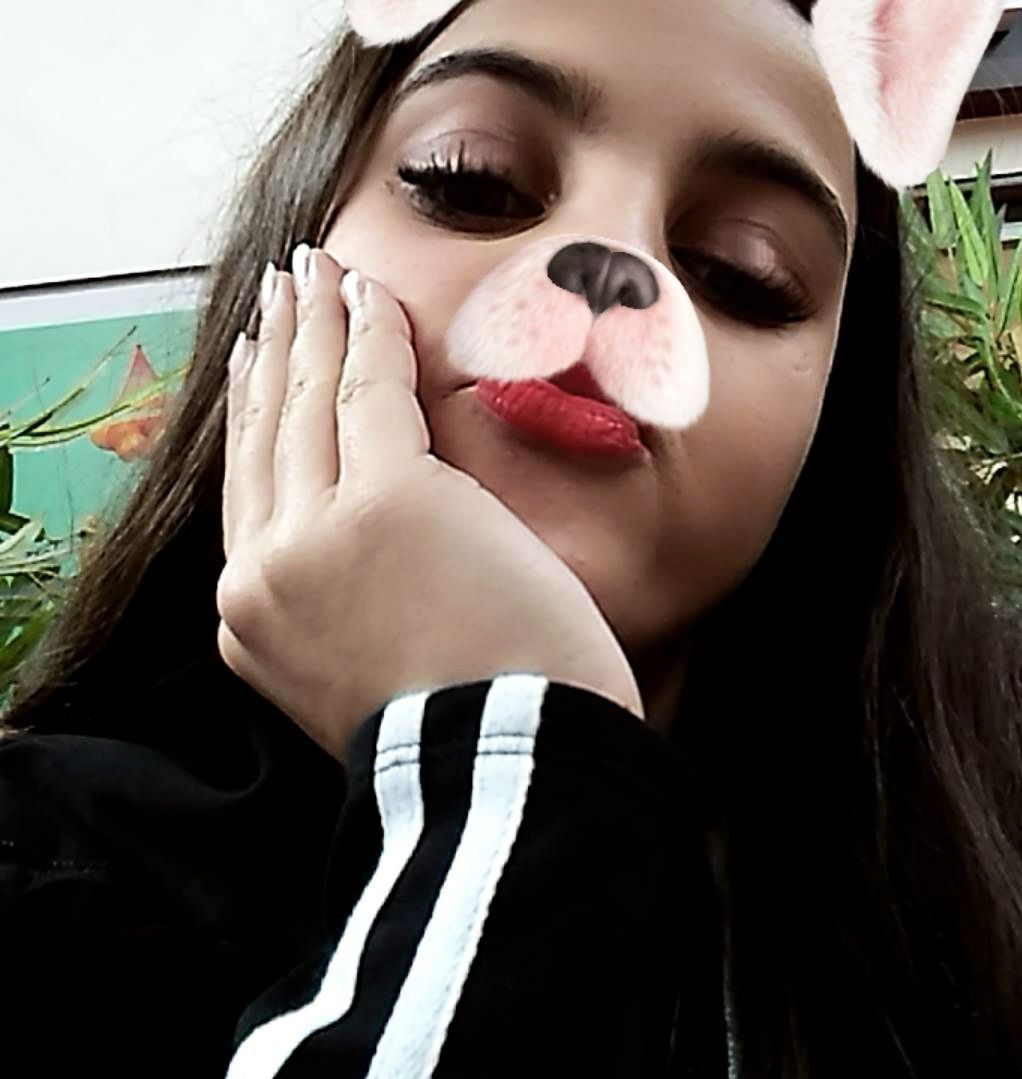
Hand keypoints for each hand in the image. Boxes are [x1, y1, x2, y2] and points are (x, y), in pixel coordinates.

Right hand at [218, 245, 644, 763]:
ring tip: (310, 271)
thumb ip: (343, 599)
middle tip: (277, 291)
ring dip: (309, 325)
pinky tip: (370, 293)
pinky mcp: (385, 504)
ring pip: (303, 405)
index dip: (253, 417)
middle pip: (264, 436)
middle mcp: (264, 576)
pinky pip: (370, 393)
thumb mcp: (368, 666)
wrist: (509, 771)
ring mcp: (315, 537)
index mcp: (259, 622)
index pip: (249, 493)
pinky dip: (370, 336)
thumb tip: (364, 537)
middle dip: (272, 353)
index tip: (259, 365)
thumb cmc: (469, 729)